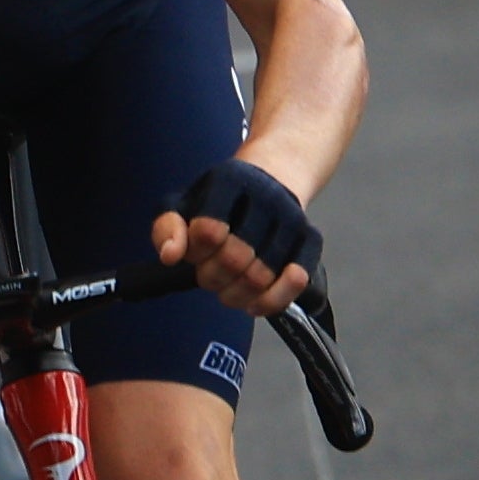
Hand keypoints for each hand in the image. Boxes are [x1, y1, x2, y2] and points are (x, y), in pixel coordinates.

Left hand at [156, 157, 317, 314]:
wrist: (274, 176)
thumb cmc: (223, 199)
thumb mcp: (185, 203)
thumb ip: (167, 228)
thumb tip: (170, 256)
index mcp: (230, 181)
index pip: (208, 231)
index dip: (196, 253)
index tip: (196, 253)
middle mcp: (267, 196)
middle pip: (234, 258)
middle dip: (213, 278)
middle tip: (209, 275)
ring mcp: (292, 218)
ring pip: (261, 276)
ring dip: (236, 295)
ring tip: (228, 288)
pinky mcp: (311, 238)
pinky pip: (296, 282)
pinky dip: (272, 300)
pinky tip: (254, 303)